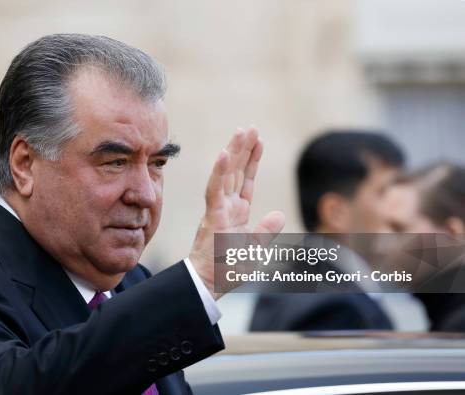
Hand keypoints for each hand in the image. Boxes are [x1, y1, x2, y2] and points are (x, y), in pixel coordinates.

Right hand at [189, 127, 284, 298]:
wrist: (210, 284)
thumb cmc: (227, 269)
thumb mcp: (255, 249)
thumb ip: (266, 231)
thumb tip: (280, 214)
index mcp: (236, 212)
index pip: (245, 180)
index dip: (252, 161)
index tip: (258, 141)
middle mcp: (226, 206)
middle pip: (235, 171)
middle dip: (243, 148)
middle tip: (249, 128)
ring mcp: (218, 209)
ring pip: (226, 174)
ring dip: (233, 152)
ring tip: (241, 131)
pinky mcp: (212, 216)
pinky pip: (215, 190)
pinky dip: (218, 171)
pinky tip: (224, 154)